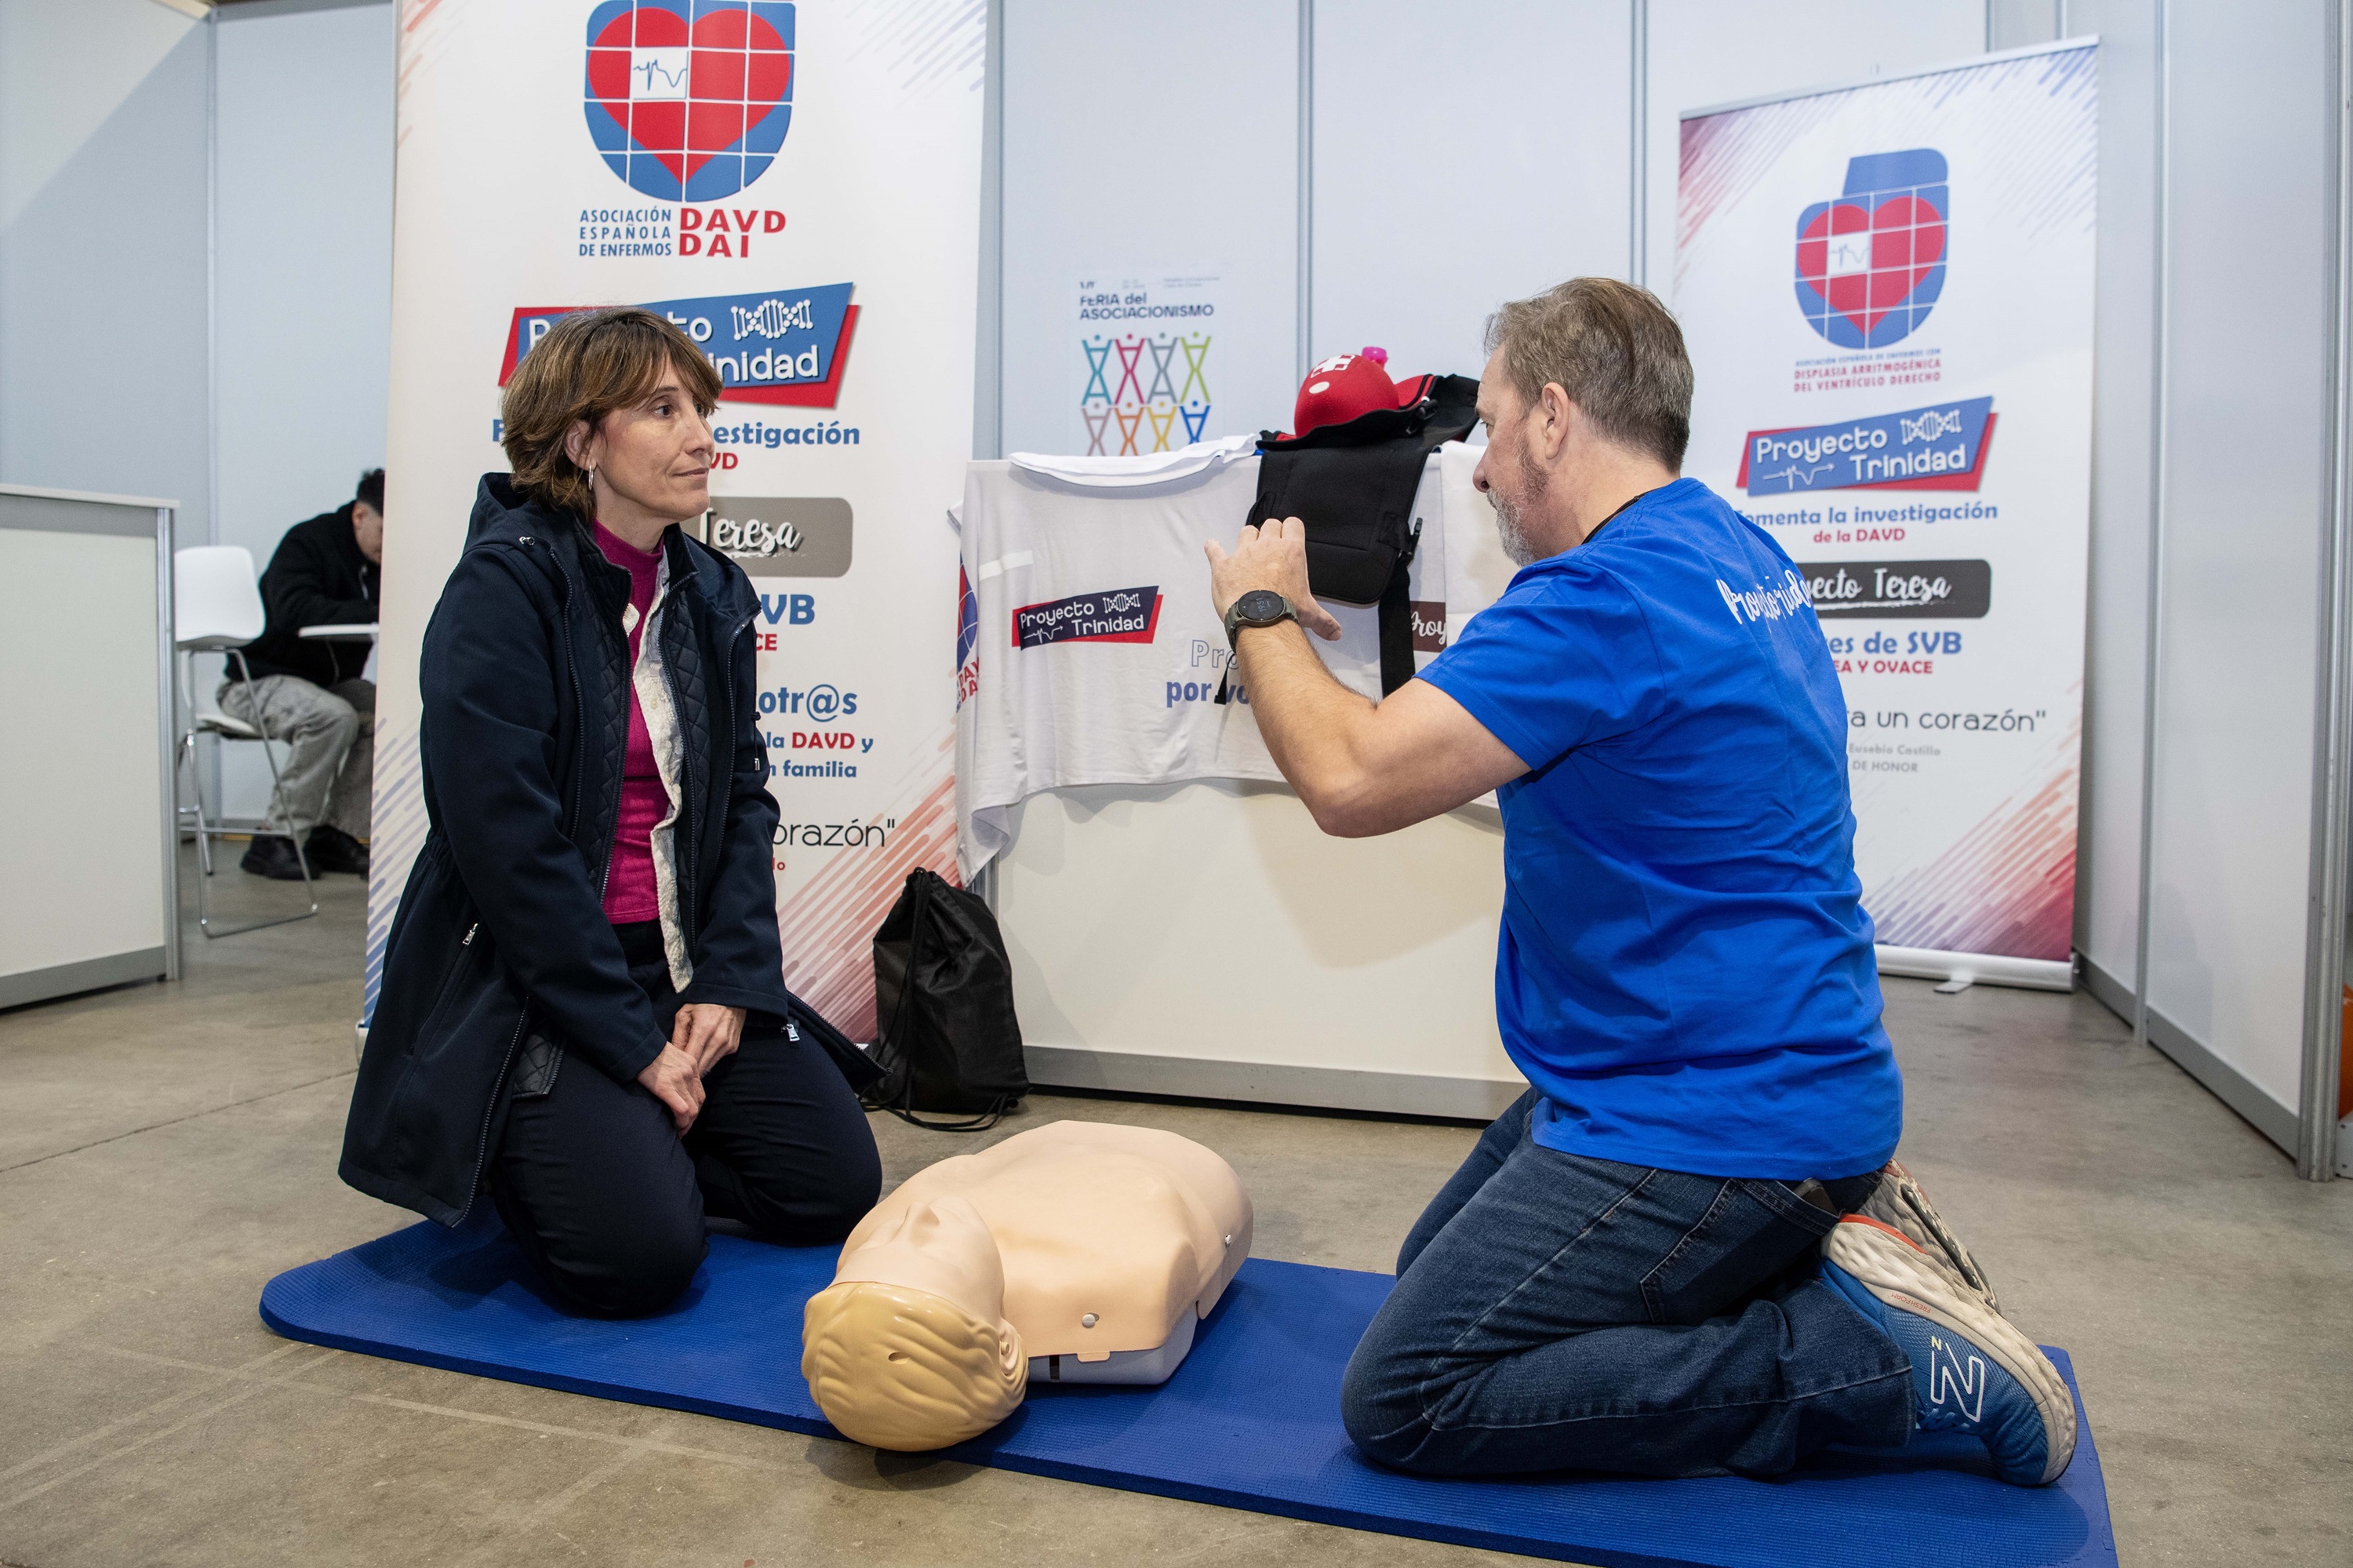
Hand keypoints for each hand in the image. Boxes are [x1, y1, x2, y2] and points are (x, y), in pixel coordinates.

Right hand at [635, 1043, 705, 1132]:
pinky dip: (681, 1122)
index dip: (695, 1108)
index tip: (686, 1118)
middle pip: (698, 1103)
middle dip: (691, 1119)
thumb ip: (675, 1069)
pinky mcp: (667, 1088)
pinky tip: (673, 1127)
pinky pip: (682, 1110)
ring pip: (693, 1110)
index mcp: (691, 1064)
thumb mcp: (668, 1056)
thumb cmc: (647, 1051)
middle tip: (682, 1129)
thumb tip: (672, 1084)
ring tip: (678, 1131)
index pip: (699, 1093)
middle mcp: (690, 1072)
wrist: (637, 1045)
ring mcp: (680, 1080)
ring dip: (686, 1124)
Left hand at [672, 1002, 745, 1076]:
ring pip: (709, 1067)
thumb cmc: (703, 1003)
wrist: (730, 994)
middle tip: (681, 1069)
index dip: (682, 1067)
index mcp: (704, 1030)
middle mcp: (718, 1040)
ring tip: (690, 1060)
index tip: (674, 1069)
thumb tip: (675, 1056)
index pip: (691, 1060)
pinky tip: (704, 1050)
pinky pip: (717, 1059)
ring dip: (700, 1066)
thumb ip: (678, 1037)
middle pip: (701, 1068)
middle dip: (690, 1070)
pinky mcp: (733, 1047)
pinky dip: (709, 1059)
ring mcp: (728, 1045)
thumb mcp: (684, 1014)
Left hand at [1203, 516, 1342, 640]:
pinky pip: (1215, 549)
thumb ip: (1324, 621)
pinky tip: (1212, 547)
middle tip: (1270, 547)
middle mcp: (1267, 547)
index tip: (1289, 535)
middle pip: (1270, 524)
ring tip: (1247, 549)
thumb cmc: (1284, 612)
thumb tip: (1335, 632)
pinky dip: (1213, 548)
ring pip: (1246, 532)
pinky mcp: (1223, 564)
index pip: (1293, 524)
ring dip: (1247, 538)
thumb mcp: (1310, 615)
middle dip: (1270, 533)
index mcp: (1291, 551)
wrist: (1258, 620)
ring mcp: (1243, 553)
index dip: (1291, 529)